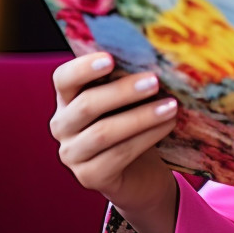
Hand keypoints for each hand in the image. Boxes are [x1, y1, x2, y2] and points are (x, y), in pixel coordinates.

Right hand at [50, 54, 178, 230]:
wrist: (138, 171)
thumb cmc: (131, 122)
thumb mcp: (126, 99)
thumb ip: (128, 79)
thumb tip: (154, 55)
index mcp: (67, 98)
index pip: (63, 78)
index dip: (83, 68)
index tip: (111, 58)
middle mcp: (62, 125)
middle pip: (86, 105)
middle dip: (123, 91)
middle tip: (155, 81)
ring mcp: (73, 154)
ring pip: (104, 132)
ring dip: (141, 117)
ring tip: (171, 106)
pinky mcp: (89, 177)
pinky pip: (119, 155)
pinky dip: (146, 138)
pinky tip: (168, 126)